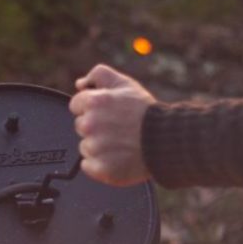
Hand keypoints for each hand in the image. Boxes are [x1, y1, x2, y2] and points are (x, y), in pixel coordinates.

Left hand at [69, 64, 156, 185]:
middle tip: (117, 129)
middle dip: (95, 127)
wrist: (166, 140)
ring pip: (85, 147)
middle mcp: (90, 124)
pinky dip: (99, 165)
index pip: (76, 105)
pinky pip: (88, 166)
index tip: (107, 114)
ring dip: (98, 146)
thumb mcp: (125, 84)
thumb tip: (80, 84)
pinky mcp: (100, 168)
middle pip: (80, 127)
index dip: (91, 108)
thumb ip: (99, 75)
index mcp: (93, 102)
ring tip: (120, 143)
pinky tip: (116, 158)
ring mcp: (94, 148)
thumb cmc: (146, 112)